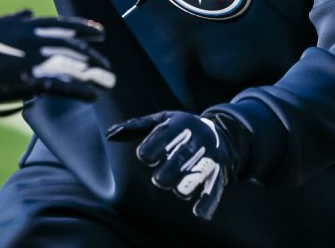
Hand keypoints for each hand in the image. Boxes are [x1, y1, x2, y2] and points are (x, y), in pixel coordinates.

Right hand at [0, 10, 114, 110]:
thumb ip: (12, 21)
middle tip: (107, 64)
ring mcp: (31, 61)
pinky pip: (60, 86)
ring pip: (72, 65)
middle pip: (72, 46)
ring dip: (93, 74)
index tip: (100, 32)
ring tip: (108, 81)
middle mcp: (32, 40)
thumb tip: (27, 13)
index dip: (83, 28)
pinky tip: (93, 96)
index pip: (61, 24)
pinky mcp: (27, 82)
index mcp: (23, 26)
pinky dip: (79, 90)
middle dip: (92, 56)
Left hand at [106, 111, 237, 219]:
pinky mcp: (219, 173)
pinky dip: (207, 203)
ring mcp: (210, 157)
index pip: (163, 137)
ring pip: (196, 176)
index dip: (150, 150)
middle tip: (159, 180)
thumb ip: (136, 126)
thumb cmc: (181, 128)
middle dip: (166, 174)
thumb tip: (110, 134)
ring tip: (177, 188)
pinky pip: (214, 189)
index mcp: (179, 125)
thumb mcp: (162, 119)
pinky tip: (198, 214)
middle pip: (180, 159)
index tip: (145, 157)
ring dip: (183, 187)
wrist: (224, 133)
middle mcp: (196, 140)